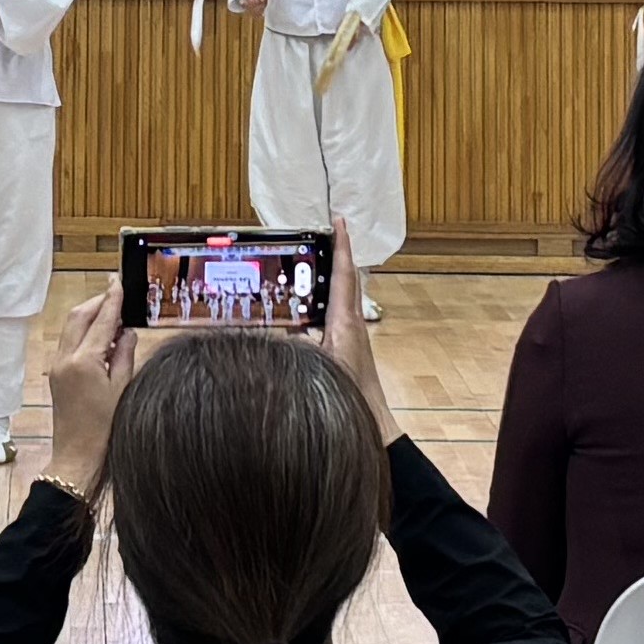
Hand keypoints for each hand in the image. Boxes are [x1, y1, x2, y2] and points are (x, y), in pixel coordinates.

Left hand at [41, 288, 132, 499]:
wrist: (78, 456)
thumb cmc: (104, 429)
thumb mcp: (122, 388)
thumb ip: (124, 354)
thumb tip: (127, 331)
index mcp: (83, 361)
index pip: (100, 321)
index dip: (112, 300)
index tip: (118, 283)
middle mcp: (65, 359)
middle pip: (79, 316)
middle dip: (97, 302)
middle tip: (117, 295)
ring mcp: (58, 366)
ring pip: (71, 327)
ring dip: (90, 317)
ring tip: (113, 316)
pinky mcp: (57, 374)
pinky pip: (70, 343)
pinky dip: (85, 333)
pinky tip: (102, 338)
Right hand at [311, 238, 400, 446]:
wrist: (373, 423)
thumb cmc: (349, 398)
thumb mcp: (315, 368)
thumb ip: (294, 348)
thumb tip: (271, 332)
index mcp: (345, 321)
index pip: (343, 273)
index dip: (341, 245)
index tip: (338, 220)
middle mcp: (353, 323)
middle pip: (346, 278)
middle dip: (336, 253)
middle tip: (324, 233)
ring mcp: (353, 335)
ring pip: (342, 296)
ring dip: (331, 277)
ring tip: (313, 262)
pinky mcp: (349, 347)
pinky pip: (336, 314)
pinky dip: (324, 303)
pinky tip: (307, 311)